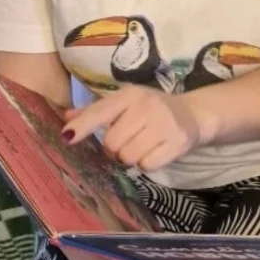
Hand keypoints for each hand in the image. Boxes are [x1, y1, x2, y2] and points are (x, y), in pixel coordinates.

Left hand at [62, 84, 204, 170]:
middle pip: (112, 143)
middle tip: (127, 141)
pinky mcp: (177, 142)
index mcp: (130, 94)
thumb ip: (96, 111)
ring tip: (142, 145)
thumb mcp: (125, 103)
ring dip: (130, 157)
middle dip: (114, 149)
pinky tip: (155, 150)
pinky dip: (147, 163)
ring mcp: (164, 123)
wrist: (193, 114)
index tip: (67, 138)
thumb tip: (67, 117)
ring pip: (128, 157)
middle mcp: (146, 106)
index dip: (83, 126)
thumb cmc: (151, 109)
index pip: (101, 111)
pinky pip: (147, 166)